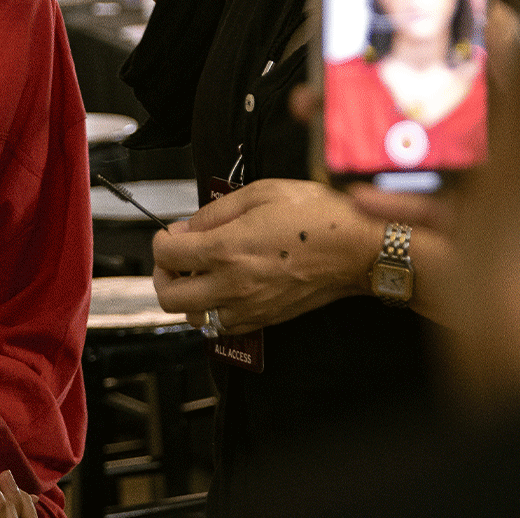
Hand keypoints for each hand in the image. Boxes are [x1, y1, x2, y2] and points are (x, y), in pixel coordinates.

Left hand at [151, 178, 375, 333]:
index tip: (173, 231)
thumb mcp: (261, 192)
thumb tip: (189, 226)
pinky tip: (223, 289)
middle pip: (169, 297)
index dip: (162, 238)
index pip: (167, 253)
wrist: (357, 248)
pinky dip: (212, 312)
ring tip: (197, 274)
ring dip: (186, 296)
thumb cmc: (317, 216)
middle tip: (173, 258)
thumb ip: (217, 210)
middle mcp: (233, 284)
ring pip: (194, 318)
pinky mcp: (265, 320)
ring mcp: (249, 307)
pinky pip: (222, 327)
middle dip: (162, 275)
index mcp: (227, 248)